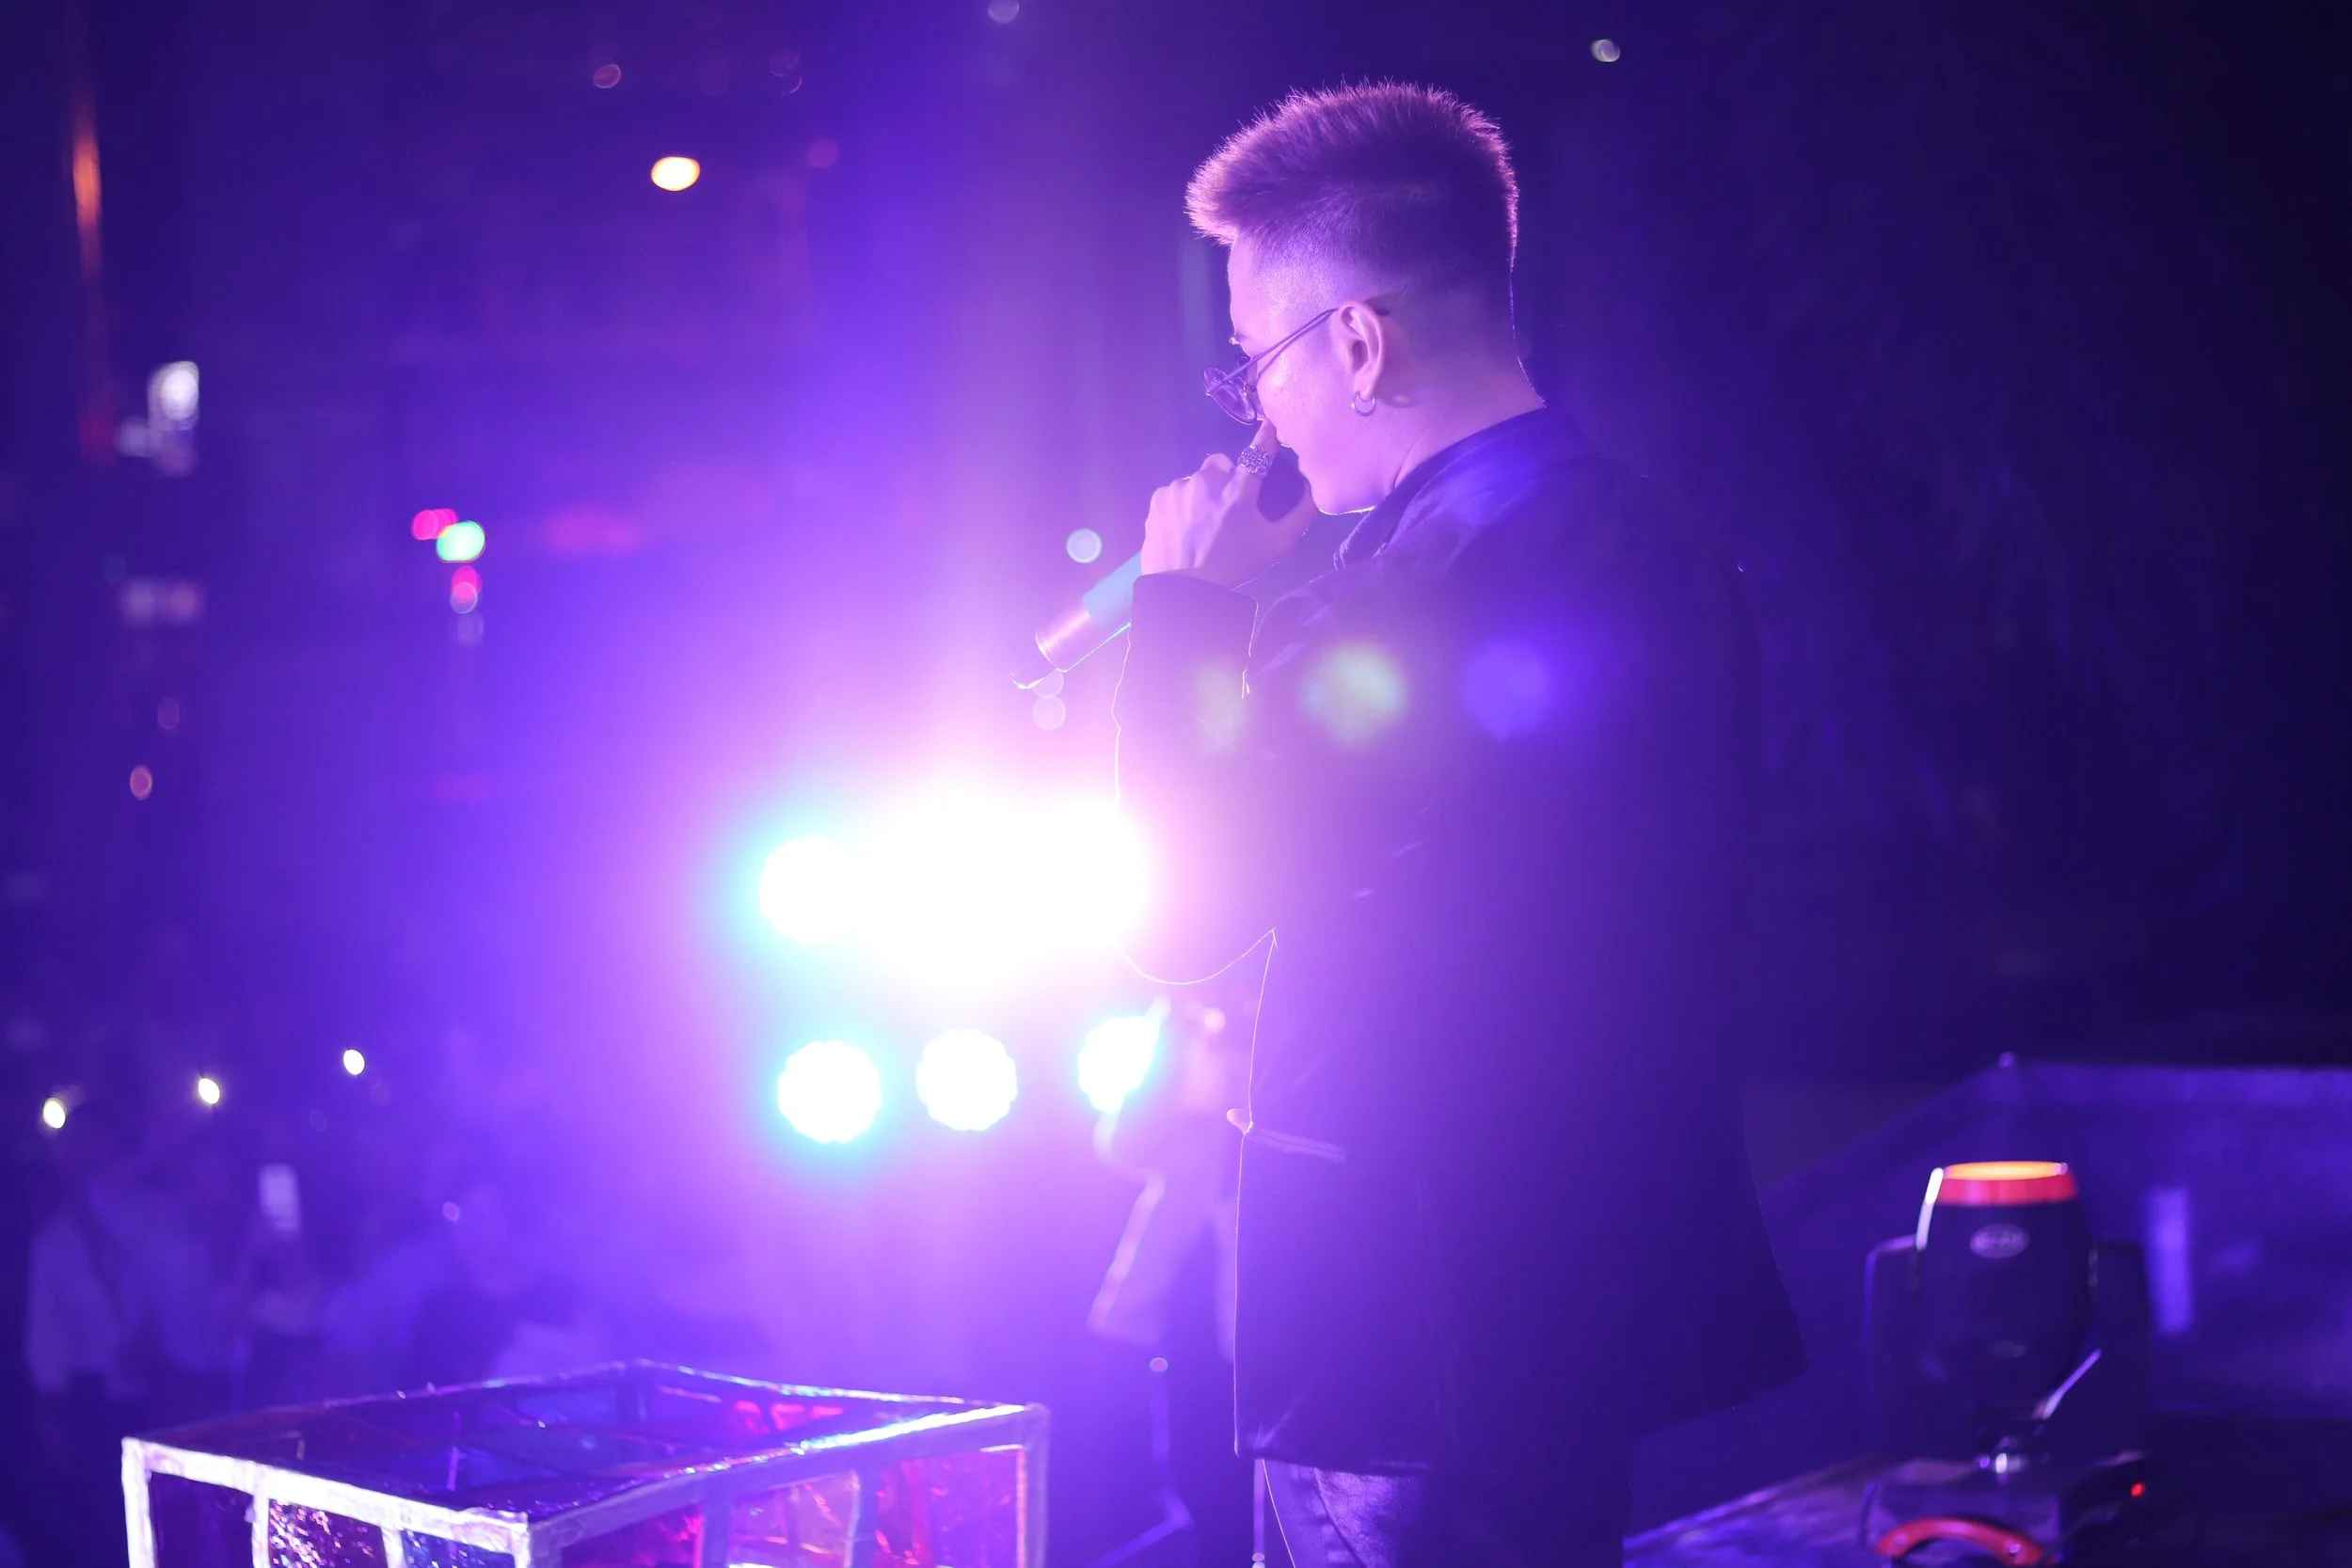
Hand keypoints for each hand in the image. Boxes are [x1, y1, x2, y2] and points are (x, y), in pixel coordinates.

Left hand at [1139, 420, 1316, 587]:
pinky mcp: (1159, 497)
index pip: (1259, 452)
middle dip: (1227, 478)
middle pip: (1222, 465)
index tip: (1272, 423)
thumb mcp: (1278, 545)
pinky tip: (1185, 527)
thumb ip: (1301, 514)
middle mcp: (1208, 481)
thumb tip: (1314, 488)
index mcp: (1239, 491)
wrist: (1183, 590)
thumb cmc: (1235, 566)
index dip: (1267, 436)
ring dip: (1203, 493)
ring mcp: (1180, 487)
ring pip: (1197, 479)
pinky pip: (1176, 492)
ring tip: (1203, 524)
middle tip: (1229, 509)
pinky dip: (1182, 504)